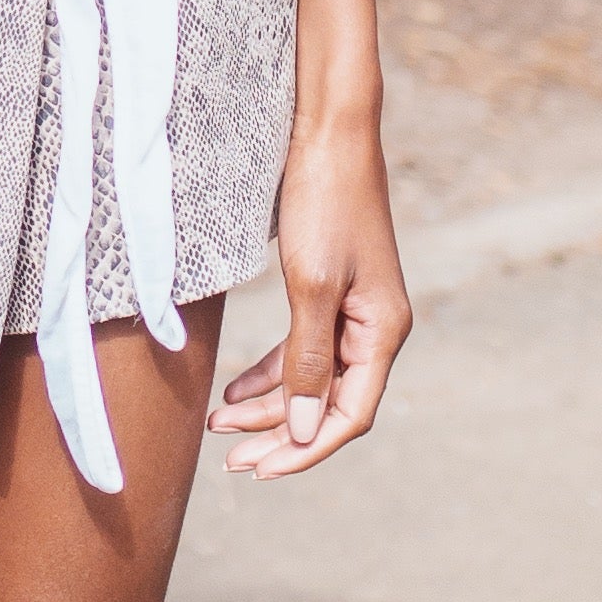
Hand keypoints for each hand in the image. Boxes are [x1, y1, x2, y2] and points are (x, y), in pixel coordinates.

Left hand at [209, 114, 409, 477]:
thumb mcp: (312, 285)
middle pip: (329, 404)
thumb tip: (306, 429)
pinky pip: (301, 348)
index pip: (349, 415)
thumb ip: (308, 361)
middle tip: (229, 462)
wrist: (327, 130)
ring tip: (219, 423)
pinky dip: (269, 371)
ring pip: (311, 378)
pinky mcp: (328, 289)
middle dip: (279, 434)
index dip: (305, 449)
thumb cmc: (325, 201)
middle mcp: (374, 327)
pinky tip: (234, 386)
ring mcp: (352, 308)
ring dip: (268, 404)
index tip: (258, 471)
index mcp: (382, 331)